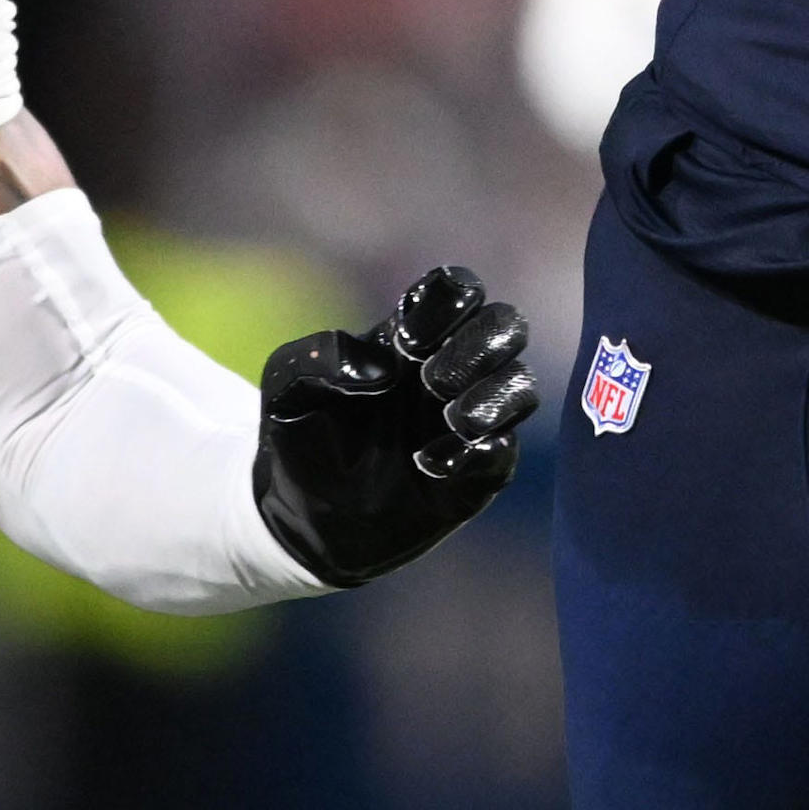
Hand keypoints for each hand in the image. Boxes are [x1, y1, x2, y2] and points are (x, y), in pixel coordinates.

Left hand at [253, 267, 538, 586]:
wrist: (302, 519)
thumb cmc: (300, 439)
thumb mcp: (285, 390)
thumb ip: (316, 360)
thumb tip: (380, 368)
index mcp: (408, 337)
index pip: (456, 290)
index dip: (446, 303)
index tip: (408, 340)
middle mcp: (449, 372)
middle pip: (506, 325)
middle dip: (481, 345)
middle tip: (433, 381)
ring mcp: (467, 423)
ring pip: (522, 384)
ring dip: (495, 395)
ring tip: (454, 421)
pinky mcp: (474, 476)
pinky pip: (505, 453)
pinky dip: (483, 453)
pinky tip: (435, 466)